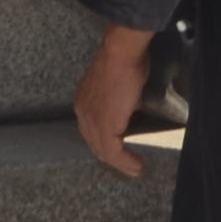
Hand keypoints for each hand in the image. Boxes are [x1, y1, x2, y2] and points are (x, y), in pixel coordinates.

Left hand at [72, 23, 157, 178]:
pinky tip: (137, 166)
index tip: (118, 147)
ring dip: (120, 163)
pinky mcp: (105, 127)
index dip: (104, 140)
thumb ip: (119, 96)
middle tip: (127, 164)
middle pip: (95, 142)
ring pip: (103, 150)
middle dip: (111, 156)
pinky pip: (113, 152)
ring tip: (134, 168)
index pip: (92, 128)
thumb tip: (131, 104)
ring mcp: (92, 121)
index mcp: (84, 100)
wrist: (122, 53)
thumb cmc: (123, 58)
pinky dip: (126, 162)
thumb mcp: (118, 80)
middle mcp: (83, 112)